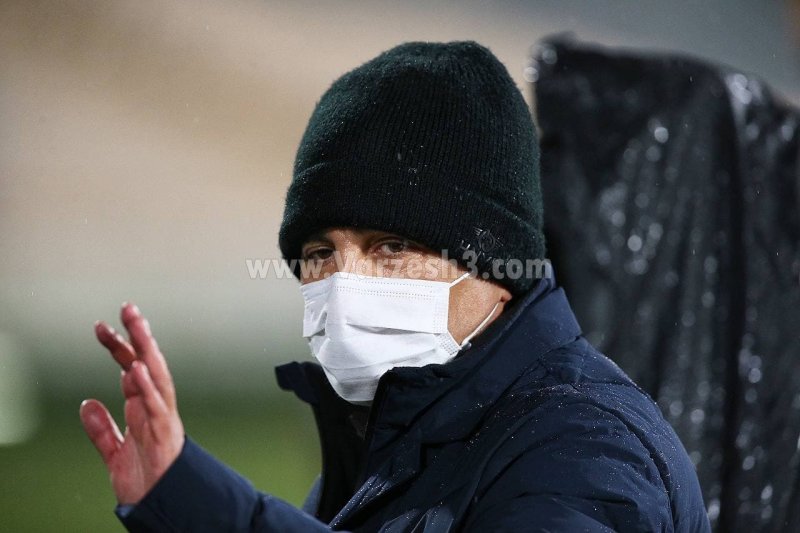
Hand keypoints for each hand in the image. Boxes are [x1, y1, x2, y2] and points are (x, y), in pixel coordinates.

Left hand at [80, 302, 184, 504]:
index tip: (101, 327)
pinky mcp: (164, 434)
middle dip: (138, 335)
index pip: (131, 368)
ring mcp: (162, 418)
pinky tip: (138, 368)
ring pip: (156, 376)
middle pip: (148, 363)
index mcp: (143, 408)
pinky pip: (156, 406)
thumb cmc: (148, 480)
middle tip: (127, 307)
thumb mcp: (115, 452)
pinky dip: (147, 387)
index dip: (118, 347)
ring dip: (147, 350)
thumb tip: (87, 404)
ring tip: (136, 326)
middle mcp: (155, 407)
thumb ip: (102, 429)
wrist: (164, 505)